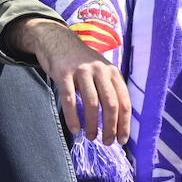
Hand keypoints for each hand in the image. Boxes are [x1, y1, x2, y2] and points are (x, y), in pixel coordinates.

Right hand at [9, 16, 130, 145]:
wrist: (57, 40)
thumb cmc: (81, 62)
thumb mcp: (100, 70)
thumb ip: (109, 89)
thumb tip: (117, 122)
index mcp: (112, 72)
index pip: (124, 101)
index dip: (125, 123)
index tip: (122, 140)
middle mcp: (100, 70)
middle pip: (110, 104)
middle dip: (110, 127)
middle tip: (106, 142)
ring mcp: (82, 71)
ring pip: (91, 103)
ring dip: (93, 125)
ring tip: (91, 137)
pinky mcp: (63, 73)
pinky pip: (69, 100)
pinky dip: (73, 118)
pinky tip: (75, 129)